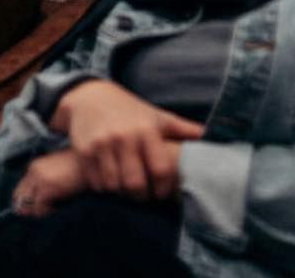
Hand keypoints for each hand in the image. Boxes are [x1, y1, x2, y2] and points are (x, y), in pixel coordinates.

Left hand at [12, 148, 85, 217]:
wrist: (92, 162)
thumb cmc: (77, 168)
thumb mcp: (56, 171)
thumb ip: (43, 182)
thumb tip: (31, 205)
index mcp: (34, 166)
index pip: (19, 191)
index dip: (27, 203)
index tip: (38, 207)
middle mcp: (34, 171)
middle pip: (19, 199)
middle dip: (29, 209)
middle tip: (44, 210)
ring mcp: (40, 179)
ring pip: (28, 206)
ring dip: (39, 211)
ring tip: (53, 207)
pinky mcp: (48, 188)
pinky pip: (39, 208)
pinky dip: (47, 212)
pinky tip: (58, 206)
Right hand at [51, 80, 202, 201]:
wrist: (91, 98)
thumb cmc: (130, 111)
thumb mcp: (157, 116)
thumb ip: (182, 129)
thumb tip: (210, 136)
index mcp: (147, 129)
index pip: (160, 169)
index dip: (164, 188)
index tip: (162, 194)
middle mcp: (125, 137)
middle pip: (135, 184)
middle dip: (141, 197)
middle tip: (144, 197)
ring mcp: (103, 145)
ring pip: (114, 187)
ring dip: (121, 195)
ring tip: (127, 191)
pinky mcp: (85, 152)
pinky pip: (96, 184)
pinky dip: (104, 190)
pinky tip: (110, 183)